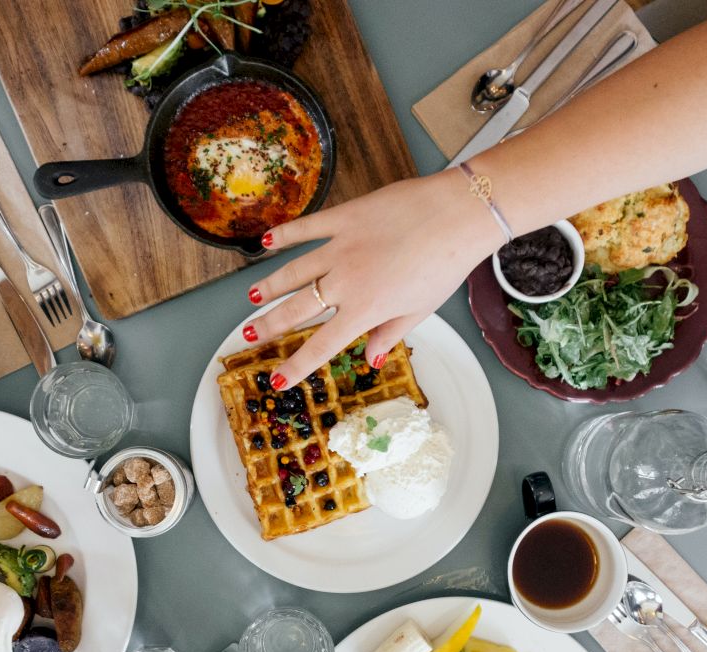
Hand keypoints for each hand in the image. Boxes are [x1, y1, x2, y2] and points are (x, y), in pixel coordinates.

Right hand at [242, 170, 501, 386]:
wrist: (457, 215)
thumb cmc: (445, 265)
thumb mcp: (421, 310)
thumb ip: (390, 334)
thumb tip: (372, 359)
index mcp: (365, 310)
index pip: (321, 345)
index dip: (296, 366)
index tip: (277, 380)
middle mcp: (345, 282)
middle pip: (297, 309)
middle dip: (270, 325)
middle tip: (249, 335)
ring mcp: (340, 247)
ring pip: (293, 271)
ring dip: (270, 286)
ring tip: (252, 297)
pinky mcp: (344, 218)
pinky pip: (307, 228)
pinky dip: (285, 235)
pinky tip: (266, 243)